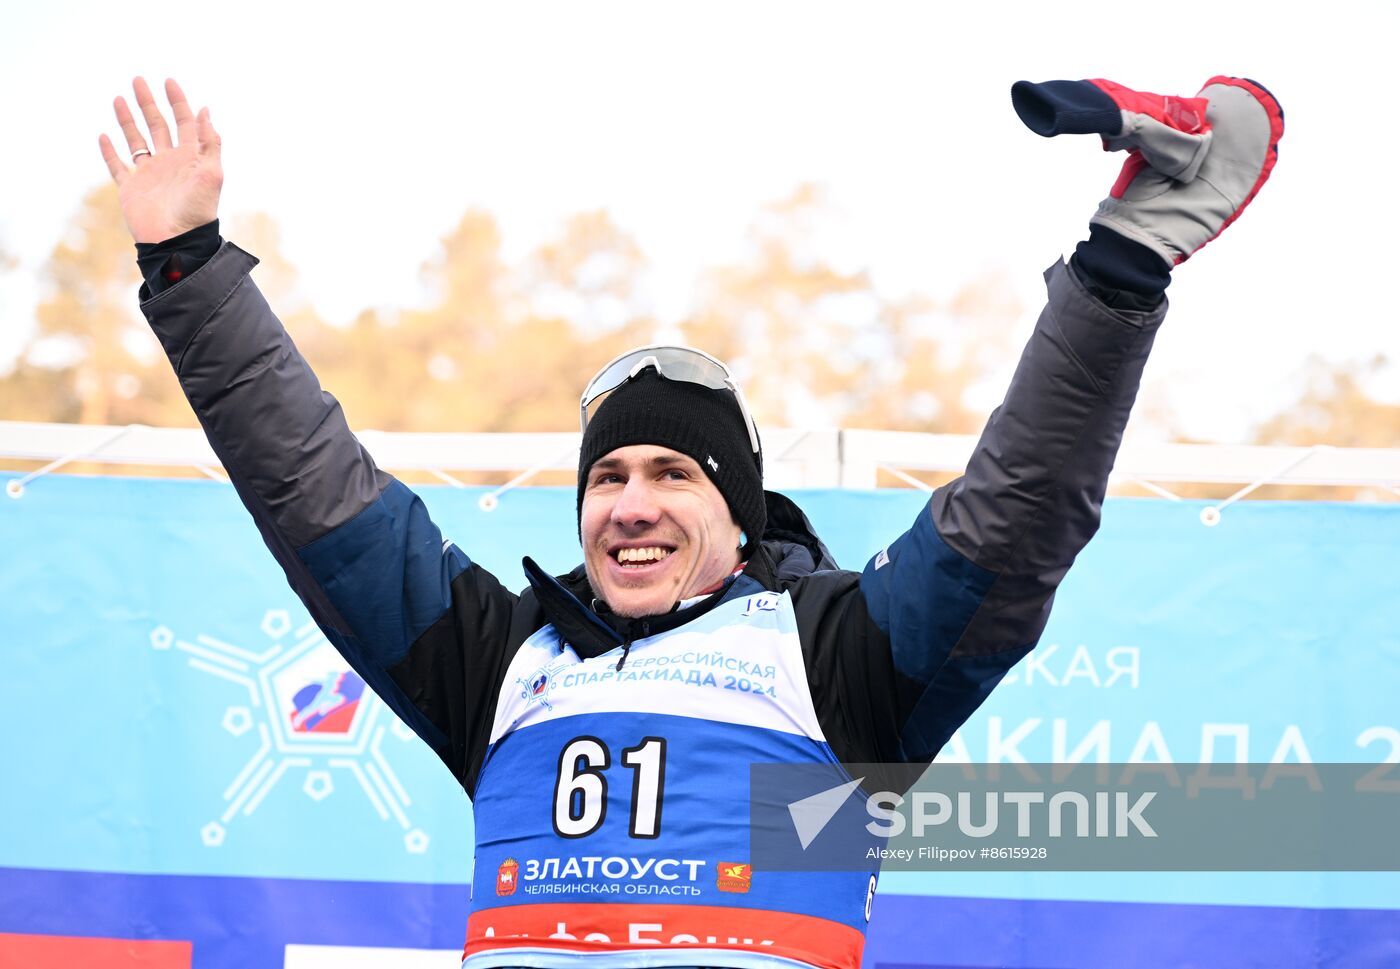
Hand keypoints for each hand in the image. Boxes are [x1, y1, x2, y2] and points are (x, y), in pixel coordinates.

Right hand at [98, 77, 222, 243]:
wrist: (176, 240)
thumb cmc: (198, 209)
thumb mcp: (212, 173)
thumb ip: (209, 142)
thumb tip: (205, 110)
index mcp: (190, 157)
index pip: (184, 122)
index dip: (178, 101)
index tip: (168, 81)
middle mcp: (169, 162)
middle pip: (157, 125)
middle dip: (148, 102)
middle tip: (138, 80)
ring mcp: (149, 174)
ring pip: (136, 140)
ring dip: (128, 119)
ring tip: (119, 97)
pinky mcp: (131, 188)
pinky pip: (117, 166)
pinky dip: (109, 151)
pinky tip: (104, 136)